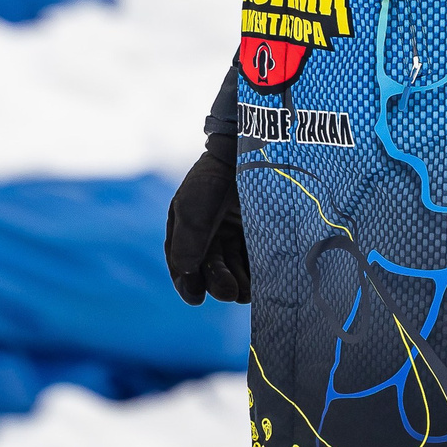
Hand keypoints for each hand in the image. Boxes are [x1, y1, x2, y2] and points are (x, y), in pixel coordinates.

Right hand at [163, 140, 248, 305]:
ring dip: (239, 284)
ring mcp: (238, 236)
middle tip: (228, 292)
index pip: (184, 266)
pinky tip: (262, 283)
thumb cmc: (213, 179)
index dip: (188, 284)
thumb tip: (186, 274)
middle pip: (212, 271)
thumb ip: (187, 242)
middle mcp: (212, 237)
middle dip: (218, 284)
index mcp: (187, 232)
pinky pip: (258, 261)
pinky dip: (258, 274)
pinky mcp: (262, 234)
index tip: (196, 296)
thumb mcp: (192, 207)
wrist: (249, 150)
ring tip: (245, 292)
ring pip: (236, 271)